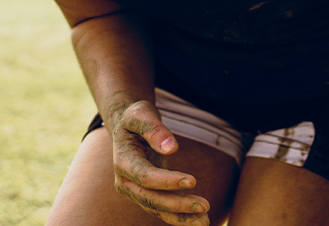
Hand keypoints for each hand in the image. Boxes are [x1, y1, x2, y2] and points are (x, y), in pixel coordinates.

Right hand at [104, 99, 209, 225]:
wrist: (127, 125)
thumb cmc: (136, 118)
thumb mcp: (141, 114)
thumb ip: (154, 129)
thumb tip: (171, 148)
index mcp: (122, 161)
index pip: (145, 177)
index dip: (167, 181)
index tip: (193, 181)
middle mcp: (125, 181)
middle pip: (151, 198)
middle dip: (177, 204)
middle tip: (205, 205)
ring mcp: (134, 191)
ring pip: (157, 209)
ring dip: (181, 216)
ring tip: (205, 221)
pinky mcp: (146, 194)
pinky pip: (162, 209)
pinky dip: (180, 216)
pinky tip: (200, 220)